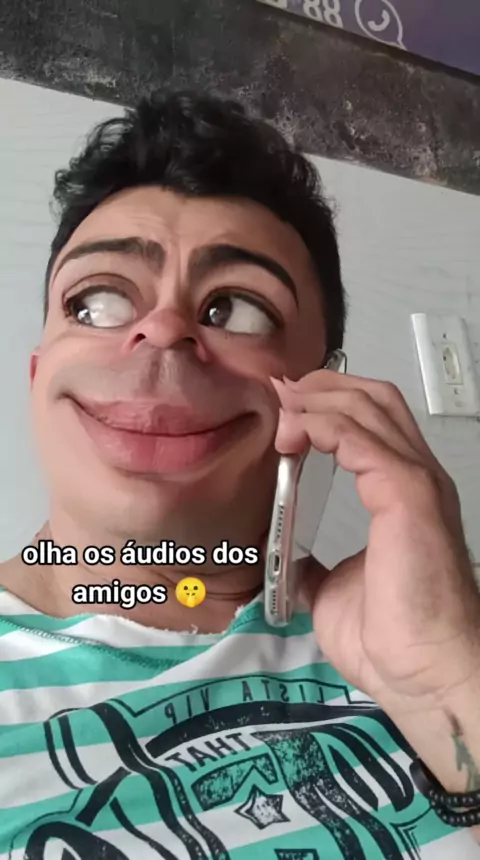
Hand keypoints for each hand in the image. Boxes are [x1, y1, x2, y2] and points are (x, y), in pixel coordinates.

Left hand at [271, 370, 479, 718]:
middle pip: (375, 399)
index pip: (373, 422)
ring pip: (370, 407)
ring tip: (283, 407)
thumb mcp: (334, 591)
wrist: (422, 672)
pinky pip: (360, 439)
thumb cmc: (390, 639)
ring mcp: (416, 482)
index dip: (328, 403)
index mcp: (402, 494)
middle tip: (280, 392)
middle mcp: (415, 477)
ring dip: (319, 399)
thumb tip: (292, 562)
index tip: (284, 406)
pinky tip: (296, 432)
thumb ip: (316, 567)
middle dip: (323, 386)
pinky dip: (324, 424)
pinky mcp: (407, 493)